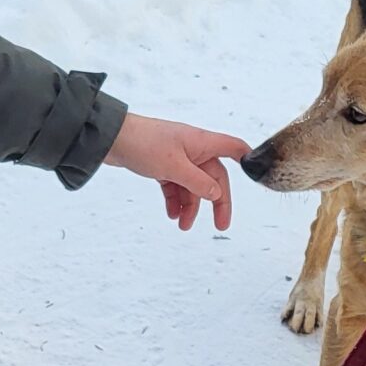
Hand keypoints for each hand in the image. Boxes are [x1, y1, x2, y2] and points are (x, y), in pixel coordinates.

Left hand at [106, 113, 250, 231]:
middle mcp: (193, 149)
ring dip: (190, 206)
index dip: (247, 160)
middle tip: (220, 225)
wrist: (110, 139)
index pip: (234, 148)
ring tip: (183, 226)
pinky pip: (175, 186)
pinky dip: (175, 201)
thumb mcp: (174, 167)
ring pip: (192, 185)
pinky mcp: (161, 165)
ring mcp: (177, 157)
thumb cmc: (143, 143)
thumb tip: (217, 195)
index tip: (255, 176)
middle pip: (214, 177)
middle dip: (216, 202)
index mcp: (202, 142)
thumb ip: (198, 182)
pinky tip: (172, 215)